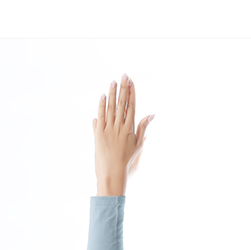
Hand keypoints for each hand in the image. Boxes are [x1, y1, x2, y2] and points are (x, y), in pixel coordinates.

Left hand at [92, 74, 153, 195]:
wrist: (113, 173)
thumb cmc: (128, 161)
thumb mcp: (139, 145)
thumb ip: (143, 128)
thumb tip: (151, 114)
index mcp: (130, 129)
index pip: (131, 106)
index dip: (132, 93)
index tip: (132, 82)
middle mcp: (120, 127)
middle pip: (122, 104)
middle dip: (123, 88)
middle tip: (124, 75)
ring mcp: (109, 130)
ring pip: (110, 107)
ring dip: (112, 93)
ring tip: (113, 81)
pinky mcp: (99, 134)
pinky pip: (100, 116)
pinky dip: (101, 106)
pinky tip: (103, 96)